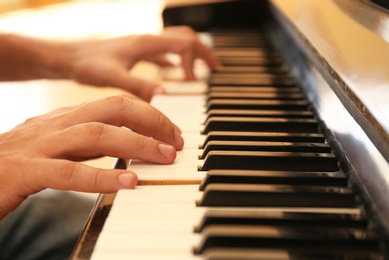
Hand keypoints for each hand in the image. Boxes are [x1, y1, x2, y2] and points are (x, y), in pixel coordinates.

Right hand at [0, 95, 183, 219]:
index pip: (114, 105)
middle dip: (150, 122)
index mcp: (65, 118)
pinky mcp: (26, 171)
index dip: (148, 115)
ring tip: (164, 157)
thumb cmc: (20, 163)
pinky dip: (102, 175)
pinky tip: (128, 181)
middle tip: (177, 141)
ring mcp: (40, 145)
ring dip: (136, 144)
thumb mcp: (60, 146)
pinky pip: (69, 171)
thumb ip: (90, 143)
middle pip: (111, 110)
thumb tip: (128, 145)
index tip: (172, 132)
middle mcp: (56, 125)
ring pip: (95, 134)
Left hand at [69, 26, 219, 100]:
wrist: (67, 58)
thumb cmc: (86, 65)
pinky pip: (163, 52)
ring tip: (203, 71)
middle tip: (216, 70)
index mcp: (146, 43)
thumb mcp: (112, 77)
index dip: (195, 61)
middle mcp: (147, 41)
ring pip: (176, 43)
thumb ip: (139, 85)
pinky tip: (176, 72)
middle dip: (203, 53)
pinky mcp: (137, 53)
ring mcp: (143, 46)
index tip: (196, 82)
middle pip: (186, 39)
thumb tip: (165, 95)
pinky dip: (176, 61)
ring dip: (192, 55)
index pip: (184, 43)